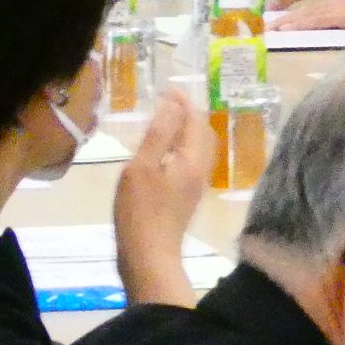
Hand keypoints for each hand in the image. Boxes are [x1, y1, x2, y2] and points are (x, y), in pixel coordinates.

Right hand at [113, 92, 212, 307]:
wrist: (149, 256)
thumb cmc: (141, 211)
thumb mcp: (142, 167)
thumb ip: (159, 135)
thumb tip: (173, 105)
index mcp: (193, 158)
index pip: (195, 120)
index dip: (184, 102)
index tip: (169, 88)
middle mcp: (201, 169)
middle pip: (203, 132)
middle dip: (189, 113)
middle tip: (168, 101)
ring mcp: (196, 185)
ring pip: (199, 148)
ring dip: (186, 130)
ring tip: (167, 120)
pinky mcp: (186, 197)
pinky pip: (191, 161)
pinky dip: (181, 147)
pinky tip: (165, 153)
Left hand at [272, 0, 344, 31]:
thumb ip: (343, 22)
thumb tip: (329, 32)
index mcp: (335, 7)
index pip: (309, 13)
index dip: (291, 18)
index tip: (276, 25)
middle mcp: (331, 7)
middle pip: (302, 13)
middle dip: (282, 20)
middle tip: (265, 27)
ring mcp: (335, 10)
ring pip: (305, 15)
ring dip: (286, 22)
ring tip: (270, 28)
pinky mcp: (340, 15)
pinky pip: (317, 20)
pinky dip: (301, 23)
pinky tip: (288, 27)